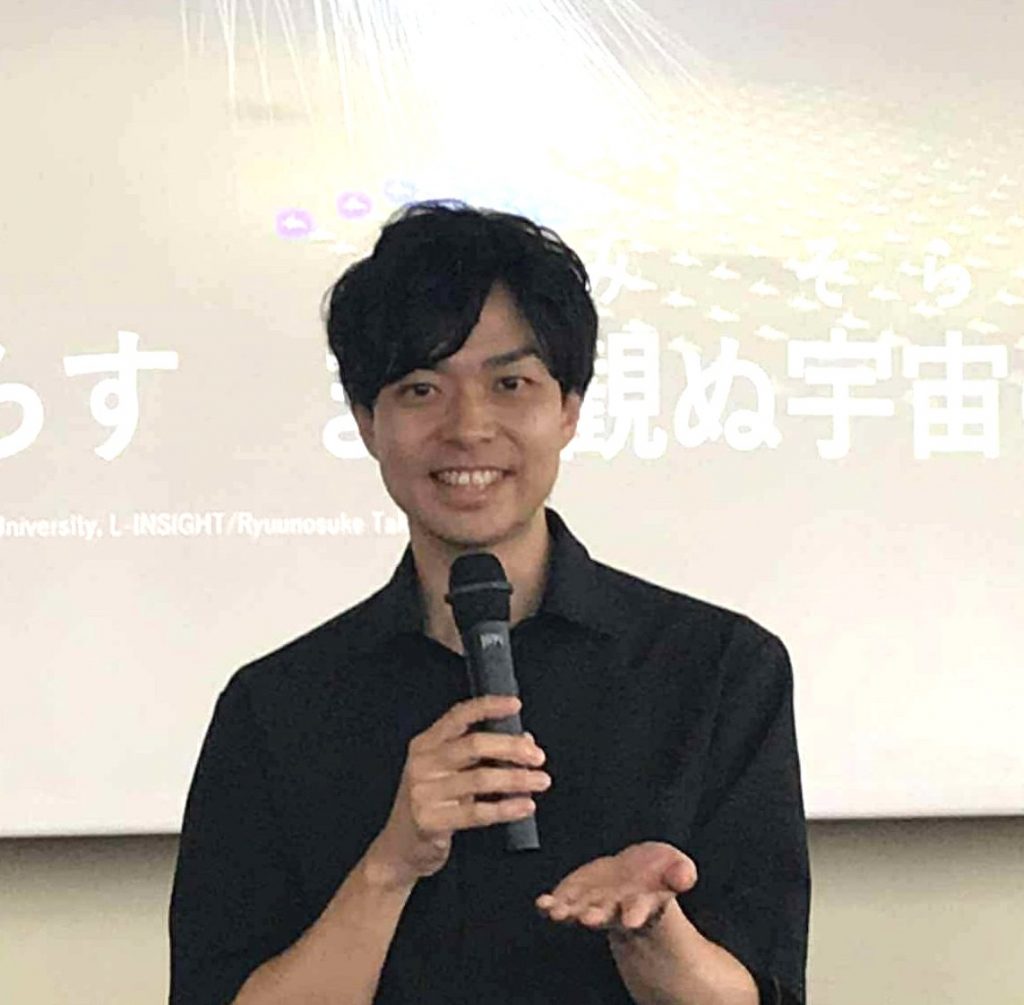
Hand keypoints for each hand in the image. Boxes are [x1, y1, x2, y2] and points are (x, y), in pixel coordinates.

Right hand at [366, 695, 550, 887]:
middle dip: (512, 748)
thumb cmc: (431, 804)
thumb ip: (482, 754)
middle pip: (475, 744)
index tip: (515, 705)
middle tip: (538, 757)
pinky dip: (507, 808)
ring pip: (481, 778)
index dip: (488, 706)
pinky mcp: (431, 821)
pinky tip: (525, 806)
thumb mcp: (449, 773)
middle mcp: (422, 763)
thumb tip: (524, 741)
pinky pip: (478, 812)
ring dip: (517, 779)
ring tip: (540, 781)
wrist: (399, 848)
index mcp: (425, 744)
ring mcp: (424, 792)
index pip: (458, 715)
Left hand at [535, 841, 697, 938]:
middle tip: (589, 918)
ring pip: (580, 910)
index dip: (636, 913)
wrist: (637, 875)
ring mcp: (594, 902)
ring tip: (558, 912)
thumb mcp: (676, 868)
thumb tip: (686, 876)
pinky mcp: (576, 894)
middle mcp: (615, 908)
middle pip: (606, 914)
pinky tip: (542, 903)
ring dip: (569, 912)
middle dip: (597, 915)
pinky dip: (551, 904)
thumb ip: (680, 873)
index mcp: (641, 902)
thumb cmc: (658, 873)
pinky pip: (562, 901)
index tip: (631, 918)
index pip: (639, 909)